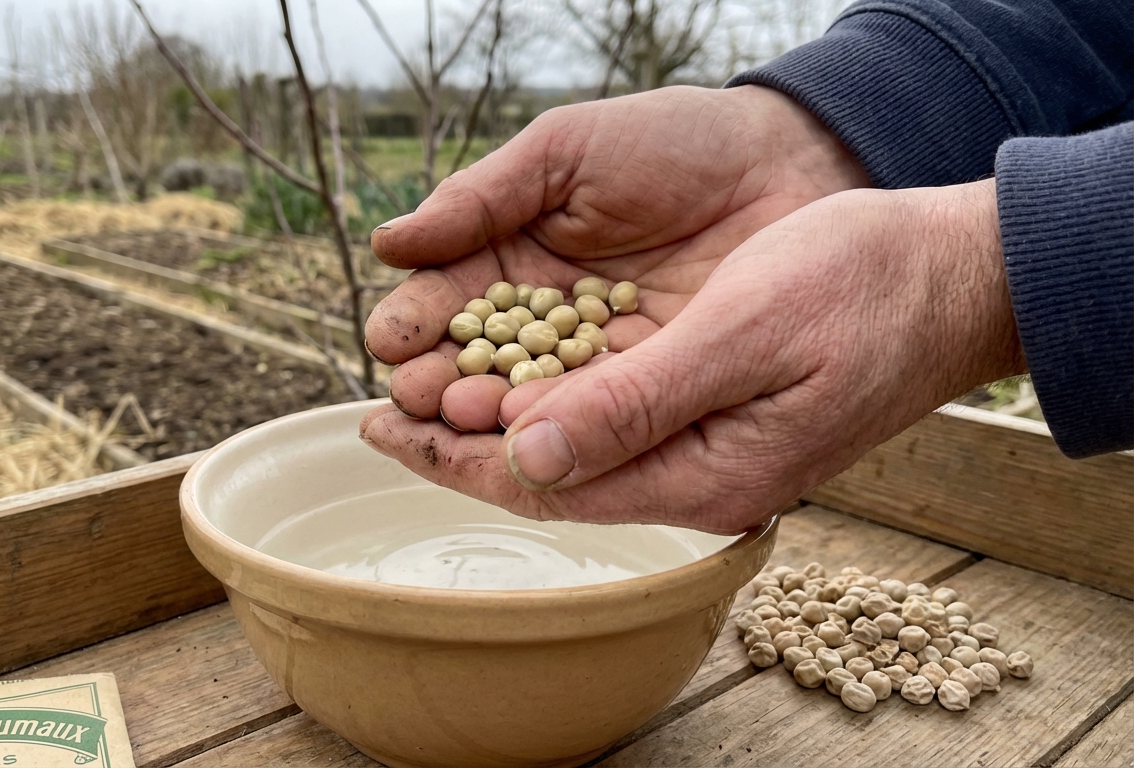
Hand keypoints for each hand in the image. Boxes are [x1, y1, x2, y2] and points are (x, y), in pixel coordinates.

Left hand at [361, 180, 1024, 532]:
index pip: (550, 487)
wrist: (950, 276)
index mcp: (707, 475)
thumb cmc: (860, 287)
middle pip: (551, 477)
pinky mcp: (717, 418)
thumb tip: (526, 455)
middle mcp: (701, 480)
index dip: (456, 460)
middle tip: (383, 412)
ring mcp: (711, 453)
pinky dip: (551, 401)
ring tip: (427, 394)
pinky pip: (612, 422)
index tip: (382, 430)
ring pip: (576, 450)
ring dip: (499, 424)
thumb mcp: (742, 333)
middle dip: (463, 446)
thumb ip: (637, 401)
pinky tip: (512, 377)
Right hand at [366, 84, 868, 428]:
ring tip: (468, 418)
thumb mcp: (566, 152)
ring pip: (528, 403)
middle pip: (473, 366)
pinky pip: (596, 418)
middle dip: (441, 385)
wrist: (786, 164)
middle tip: (426, 396)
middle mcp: (540, 321)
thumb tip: (389, 244)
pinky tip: (534, 432)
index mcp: (505, 259)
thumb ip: (481, 196)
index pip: (441, 305)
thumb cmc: (672, 142)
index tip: (393, 343)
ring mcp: (593, 361)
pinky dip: (562, 429)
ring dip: (490, 418)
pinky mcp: (647, 391)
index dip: (413, 326)